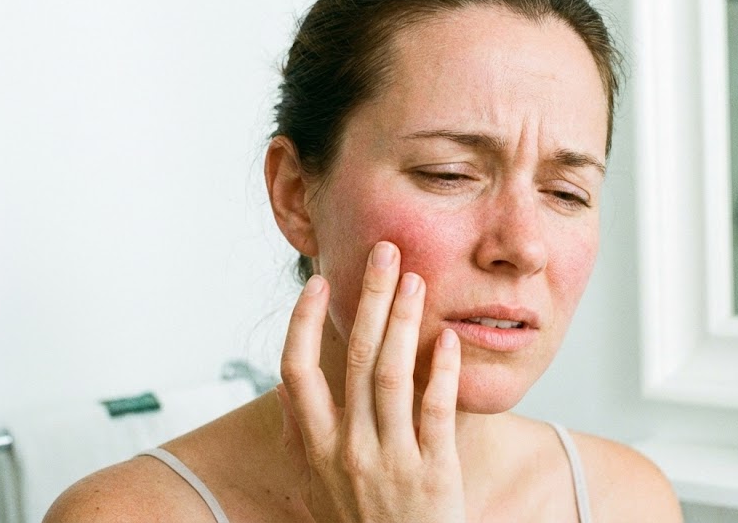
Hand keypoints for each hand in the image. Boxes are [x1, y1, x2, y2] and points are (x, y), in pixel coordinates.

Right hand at [278, 241, 465, 521]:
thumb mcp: (319, 485)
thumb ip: (306, 436)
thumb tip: (291, 388)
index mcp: (316, 448)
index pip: (295, 372)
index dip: (303, 323)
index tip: (318, 283)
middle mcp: (347, 449)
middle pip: (351, 359)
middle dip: (368, 299)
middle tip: (383, 252)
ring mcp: (390, 461)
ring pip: (390, 376)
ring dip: (403, 321)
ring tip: (414, 279)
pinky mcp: (433, 473)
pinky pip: (435, 411)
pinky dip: (440, 371)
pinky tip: (446, 337)